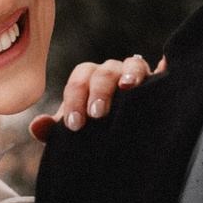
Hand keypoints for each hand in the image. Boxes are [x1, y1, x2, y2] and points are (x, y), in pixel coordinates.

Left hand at [30, 54, 156, 139]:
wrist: (119, 137)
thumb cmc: (92, 129)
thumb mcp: (73, 131)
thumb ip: (53, 130)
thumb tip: (37, 127)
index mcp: (87, 80)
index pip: (79, 81)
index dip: (74, 100)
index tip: (74, 124)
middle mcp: (110, 73)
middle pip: (103, 72)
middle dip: (99, 91)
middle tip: (97, 114)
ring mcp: (135, 75)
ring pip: (132, 65)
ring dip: (129, 75)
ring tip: (127, 88)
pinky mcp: (157, 84)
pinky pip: (162, 71)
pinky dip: (163, 68)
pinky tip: (165, 72)